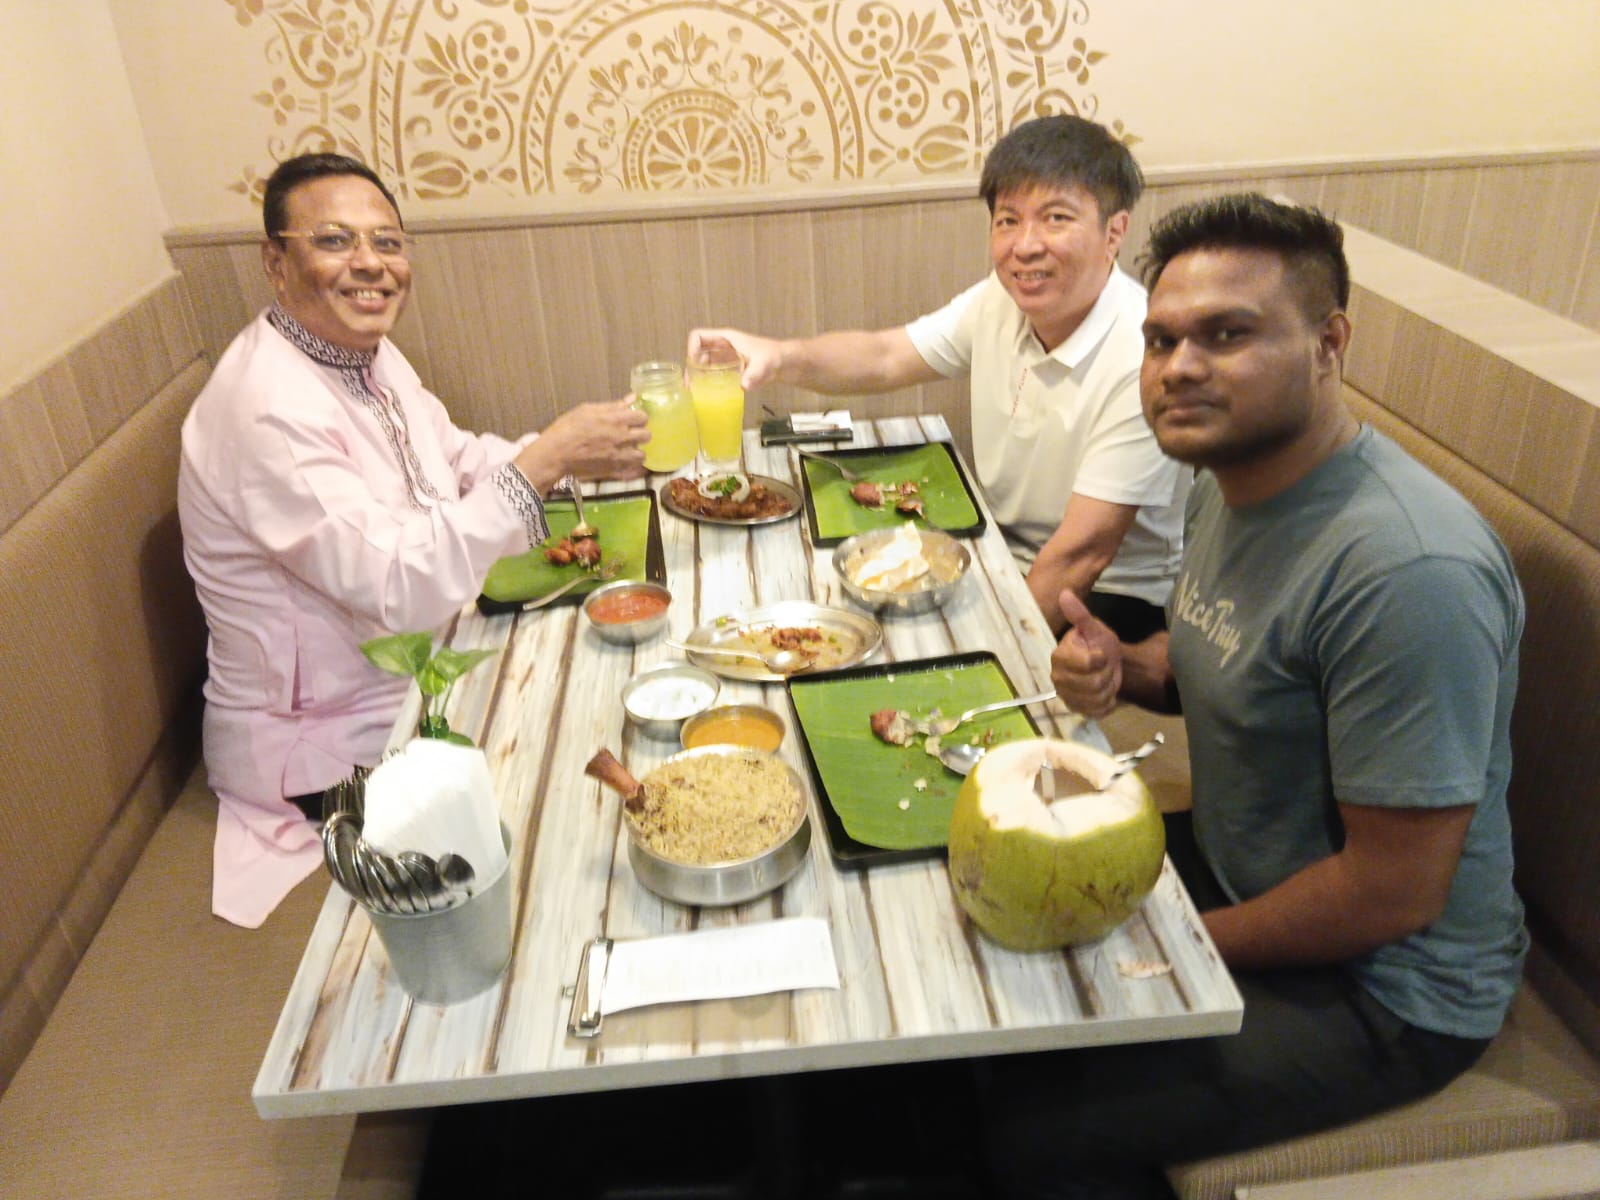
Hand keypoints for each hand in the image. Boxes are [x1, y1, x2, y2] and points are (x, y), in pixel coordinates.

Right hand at [514, 398, 648, 492]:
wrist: (556, 454)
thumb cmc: (567, 428)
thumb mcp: (587, 410)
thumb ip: (612, 406)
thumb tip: (632, 398)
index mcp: (616, 419)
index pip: (643, 417)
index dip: (638, 418)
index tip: (632, 420)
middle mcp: (622, 437)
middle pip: (647, 435)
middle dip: (640, 434)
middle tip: (631, 435)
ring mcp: (620, 456)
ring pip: (642, 454)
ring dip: (636, 451)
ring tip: (627, 450)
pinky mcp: (615, 470)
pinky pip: (634, 470)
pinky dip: (632, 466)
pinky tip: (624, 462)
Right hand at [687, 328, 782, 390]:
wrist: (789, 363)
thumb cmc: (777, 356)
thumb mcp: (765, 363)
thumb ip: (755, 373)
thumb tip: (744, 385)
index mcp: (726, 339)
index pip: (698, 337)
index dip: (691, 349)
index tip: (694, 366)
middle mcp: (723, 348)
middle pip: (698, 354)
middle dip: (691, 368)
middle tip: (690, 386)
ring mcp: (727, 360)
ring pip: (705, 366)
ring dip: (698, 378)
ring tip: (694, 394)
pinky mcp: (733, 371)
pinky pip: (715, 375)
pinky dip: (709, 384)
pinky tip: (709, 397)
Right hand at [1050, 589, 1122, 717]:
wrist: (1105, 665)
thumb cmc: (1096, 643)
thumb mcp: (1093, 628)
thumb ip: (1079, 615)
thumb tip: (1064, 593)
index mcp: (1059, 657)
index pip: (1087, 663)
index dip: (1101, 659)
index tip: (1102, 652)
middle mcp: (1057, 679)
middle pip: (1094, 684)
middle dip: (1107, 673)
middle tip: (1105, 666)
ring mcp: (1066, 697)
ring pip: (1098, 699)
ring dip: (1109, 688)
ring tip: (1105, 678)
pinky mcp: (1077, 711)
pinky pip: (1098, 712)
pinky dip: (1108, 702)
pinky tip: (1105, 693)